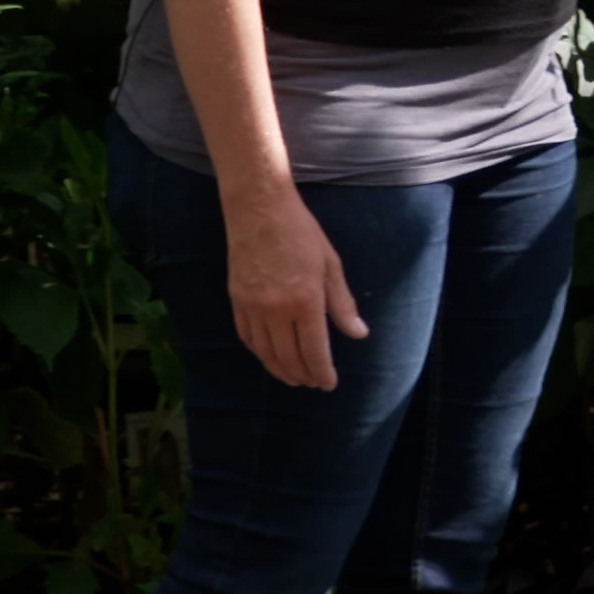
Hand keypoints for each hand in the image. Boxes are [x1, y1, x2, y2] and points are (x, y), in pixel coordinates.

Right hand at [221, 180, 368, 389]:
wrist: (259, 209)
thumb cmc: (301, 232)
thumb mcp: (330, 265)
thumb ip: (342, 304)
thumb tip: (358, 334)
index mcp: (305, 301)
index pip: (314, 351)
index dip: (322, 372)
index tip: (328, 384)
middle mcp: (276, 311)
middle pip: (288, 357)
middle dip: (303, 376)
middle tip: (312, 383)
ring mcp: (252, 307)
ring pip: (265, 353)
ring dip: (280, 370)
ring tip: (293, 378)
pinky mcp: (236, 301)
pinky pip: (247, 338)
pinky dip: (259, 353)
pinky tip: (269, 356)